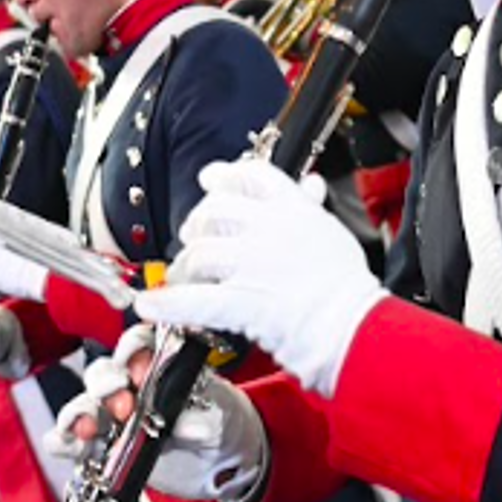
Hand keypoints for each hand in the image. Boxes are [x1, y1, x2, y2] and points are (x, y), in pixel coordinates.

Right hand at [45, 325, 267, 501]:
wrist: (221, 466)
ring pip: (85, 403)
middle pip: (105, 372)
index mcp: (163, 365)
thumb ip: (204, 421)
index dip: (134, 352)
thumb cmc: (224, 427)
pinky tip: (61, 442)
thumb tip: (187, 424)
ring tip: (88, 429)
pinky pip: (75, 439)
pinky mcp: (106, 446)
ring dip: (80, 413)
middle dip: (105, 385)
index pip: (140, 344)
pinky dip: (64, 440)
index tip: (140, 372)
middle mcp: (135, 385)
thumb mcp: (221, 421)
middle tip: (122, 406)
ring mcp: (117, 416)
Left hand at [136, 161, 387, 396]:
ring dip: (184, 266)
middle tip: (193, 234)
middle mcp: (268, 230)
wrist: (351, 327)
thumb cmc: (347, 287)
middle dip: (198, 222)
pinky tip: (149, 305)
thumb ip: (312, 207)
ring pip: (201, 252)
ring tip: (181, 275)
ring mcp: (251, 264)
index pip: (250, 176)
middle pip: (216, 210)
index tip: (211, 178)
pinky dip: (167, 303)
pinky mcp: (239, 300)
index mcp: (293, 209)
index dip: (224, 175)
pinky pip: (193, 299)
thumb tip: (311, 184)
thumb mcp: (333, 233)